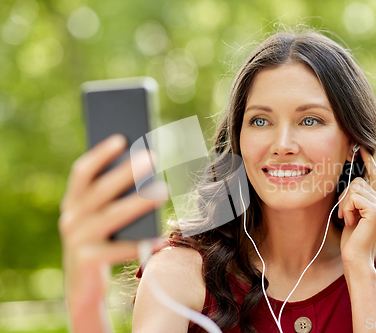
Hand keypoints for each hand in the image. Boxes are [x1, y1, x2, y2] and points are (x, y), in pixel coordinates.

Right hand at [58, 134, 166, 316]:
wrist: (83, 288)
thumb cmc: (101, 244)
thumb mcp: (101, 219)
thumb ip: (113, 199)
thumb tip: (145, 173)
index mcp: (73, 203)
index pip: (82, 172)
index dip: (100, 155)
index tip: (122, 139)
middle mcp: (70, 218)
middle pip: (101, 190)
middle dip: (126, 172)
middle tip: (152, 157)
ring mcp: (76, 240)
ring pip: (112, 216)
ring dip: (139, 202)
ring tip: (164, 190)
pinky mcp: (86, 261)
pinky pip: (118, 251)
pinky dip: (141, 245)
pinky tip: (162, 239)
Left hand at [338, 146, 375, 267]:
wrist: (355, 258)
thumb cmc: (351, 238)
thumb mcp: (352, 213)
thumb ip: (354, 197)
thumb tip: (350, 179)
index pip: (375, 176)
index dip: (368, 161)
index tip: (361, 149)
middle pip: (357, 181)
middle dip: (344, 196)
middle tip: (345, 215)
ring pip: (354, 188)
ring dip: (344, 204)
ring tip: (349, 219)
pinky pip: (353, 197)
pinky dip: (346, 208)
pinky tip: (350, 221)